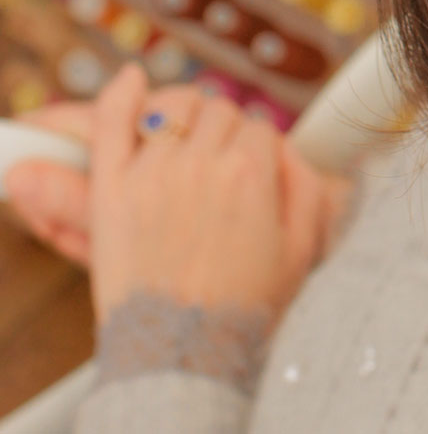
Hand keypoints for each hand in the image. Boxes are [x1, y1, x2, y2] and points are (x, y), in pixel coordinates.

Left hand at [5, 63, 354, 325]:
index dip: (258, 152)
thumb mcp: (303, 249)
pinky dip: (118, 95)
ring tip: (183, 148)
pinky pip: (112, 122)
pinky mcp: (111, 189)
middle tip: (219, 172)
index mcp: (251, 172)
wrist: (182, 355)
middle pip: (219, 112)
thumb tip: (290, 150)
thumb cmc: (243, 307)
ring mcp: (152, 172)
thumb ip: (308, 187)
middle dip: (224, 135)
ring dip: (182, 120)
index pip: (260, 128)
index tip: (251, 177)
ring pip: (172, 110)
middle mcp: (202, 162)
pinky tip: (129, 80)